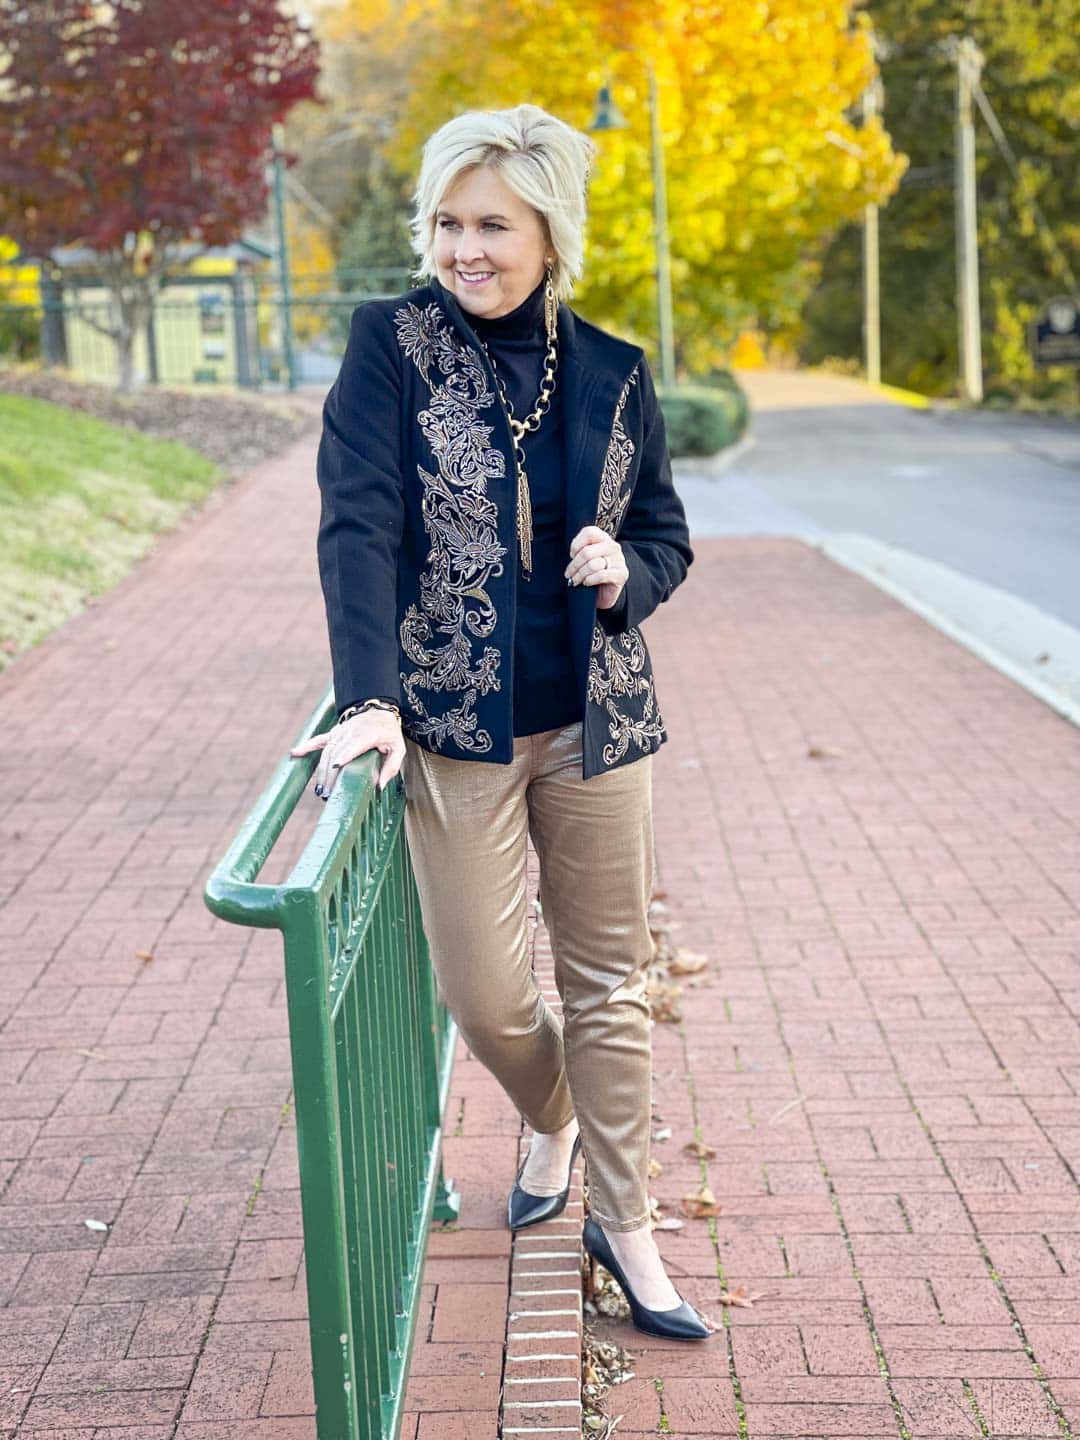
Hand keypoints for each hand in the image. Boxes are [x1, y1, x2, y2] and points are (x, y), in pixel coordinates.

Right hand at [290, 709, 404, 800]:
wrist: (377, 710)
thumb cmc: (388, 732)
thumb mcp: (398, 748)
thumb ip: (392, 766)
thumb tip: (380, 786)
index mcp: (368, 735)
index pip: (354, 745)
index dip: (344, 755)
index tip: (335, 767)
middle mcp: (350, 732)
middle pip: (336, 753)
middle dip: (329, 773)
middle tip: (326, 793)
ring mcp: (339, 732)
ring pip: (326, 751)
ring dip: (321, 771)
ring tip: (319, 790)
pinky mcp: (333, 734)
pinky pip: (318, 740)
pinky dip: (306, 747)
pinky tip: (294, 754)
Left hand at [565, 525, 627, 610]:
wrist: (605, 592)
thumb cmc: (592, 573)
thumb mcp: (586, 558)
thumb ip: (581, 550)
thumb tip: (573, 556)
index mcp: (603, 538)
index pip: (589, 532)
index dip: (576, 545)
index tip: (572, 555)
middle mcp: (613, 546)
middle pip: (587, 552)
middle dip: (574, 565)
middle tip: (569, 574)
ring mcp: (619, 560)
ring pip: (592, 565)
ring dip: (580, 575)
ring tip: (575, 580)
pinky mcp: (622, 574)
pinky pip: (601, 575)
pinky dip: (589, 580)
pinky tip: (586, 582)